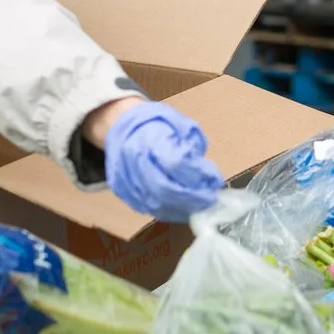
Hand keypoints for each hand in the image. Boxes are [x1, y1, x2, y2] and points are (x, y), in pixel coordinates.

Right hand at [100, 100, 224, 221]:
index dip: (198, 175)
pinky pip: (147, 209)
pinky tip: (183, 208)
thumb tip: (207, 175)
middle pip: (165, 189)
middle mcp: (133, 160)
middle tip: (210, 199)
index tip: (215, 179)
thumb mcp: (179, 123)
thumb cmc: (153, 122)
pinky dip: (169, 211)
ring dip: (182, 209)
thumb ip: (193, 147)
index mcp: (149, 138)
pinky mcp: (122, 192)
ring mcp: (125, 179)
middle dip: (192, 198)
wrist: (118, 124)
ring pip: (156, 204)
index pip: (176, 163)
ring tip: (200, 205)